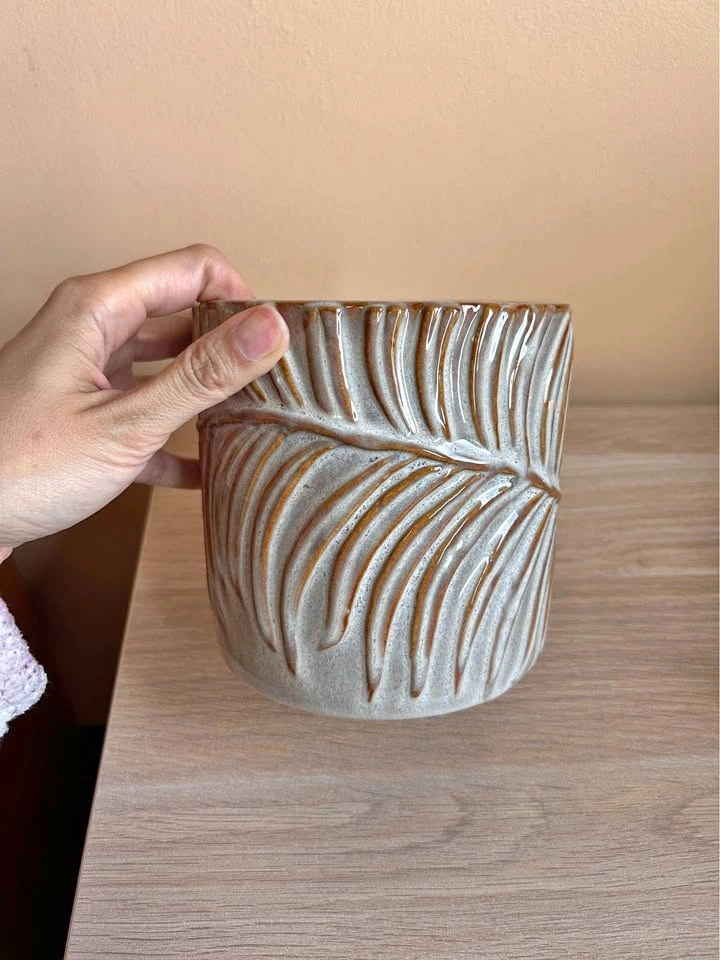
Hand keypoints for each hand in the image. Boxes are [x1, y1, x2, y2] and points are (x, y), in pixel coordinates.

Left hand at [0, 244, 288, 559]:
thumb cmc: (19, 469)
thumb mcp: (126, 423)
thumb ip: (202, 375)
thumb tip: (269, 328)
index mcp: (97, 309)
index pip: (194, 268)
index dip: (241, 296)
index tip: (274, 340)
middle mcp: (92, 328)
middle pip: (182, 312)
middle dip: (229, 341)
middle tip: (274, 380)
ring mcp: (87, 371)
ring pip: (165, 363)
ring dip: (206, 389)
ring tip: (251, 418)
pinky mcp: (85, 414)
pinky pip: (144, 409)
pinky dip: (176, 437)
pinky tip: (204, 468)